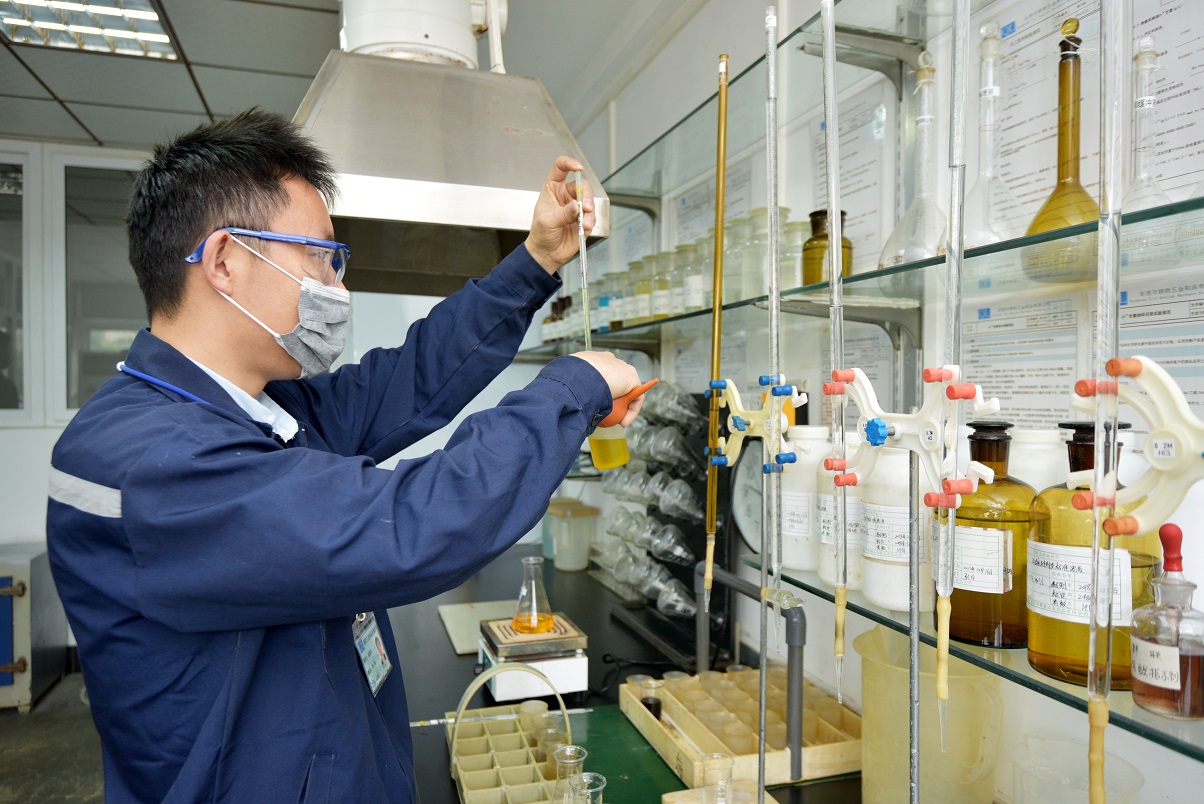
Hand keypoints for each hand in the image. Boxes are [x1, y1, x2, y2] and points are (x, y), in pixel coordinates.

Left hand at [525, 156, 594, 273]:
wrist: (547, 253)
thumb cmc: (541, 234)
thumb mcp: (547, 221)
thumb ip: (563, 213)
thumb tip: (577, 206)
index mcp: (553, 188)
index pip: (561, 168)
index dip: (569, 164)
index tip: (578, 168)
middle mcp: (566, 195)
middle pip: (582, 186)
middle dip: (586, 196)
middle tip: (585, 208)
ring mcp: (577, 207)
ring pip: (590, 202)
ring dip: (590, 212)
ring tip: (585, 224)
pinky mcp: (584, 220)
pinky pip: (592, 216)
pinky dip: (591, 221)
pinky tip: (585, 228)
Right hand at [570, 351, 643, 426]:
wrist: (581, 376)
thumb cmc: (570, 379)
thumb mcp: (568, 384)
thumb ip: (573, 389)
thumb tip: (570, 401)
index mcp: (593, 360)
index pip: (601, 374)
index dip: (600, 391)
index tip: (597, 404)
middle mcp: (609, 361)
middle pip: (616, 381)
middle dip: (614, 399)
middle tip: (608, 413)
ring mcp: (621, 367)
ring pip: (626, 390)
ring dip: (623, 407)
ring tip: (616, 421)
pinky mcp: (632, 377)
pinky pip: (635, 397)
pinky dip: (631, 411)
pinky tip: (623, 421)